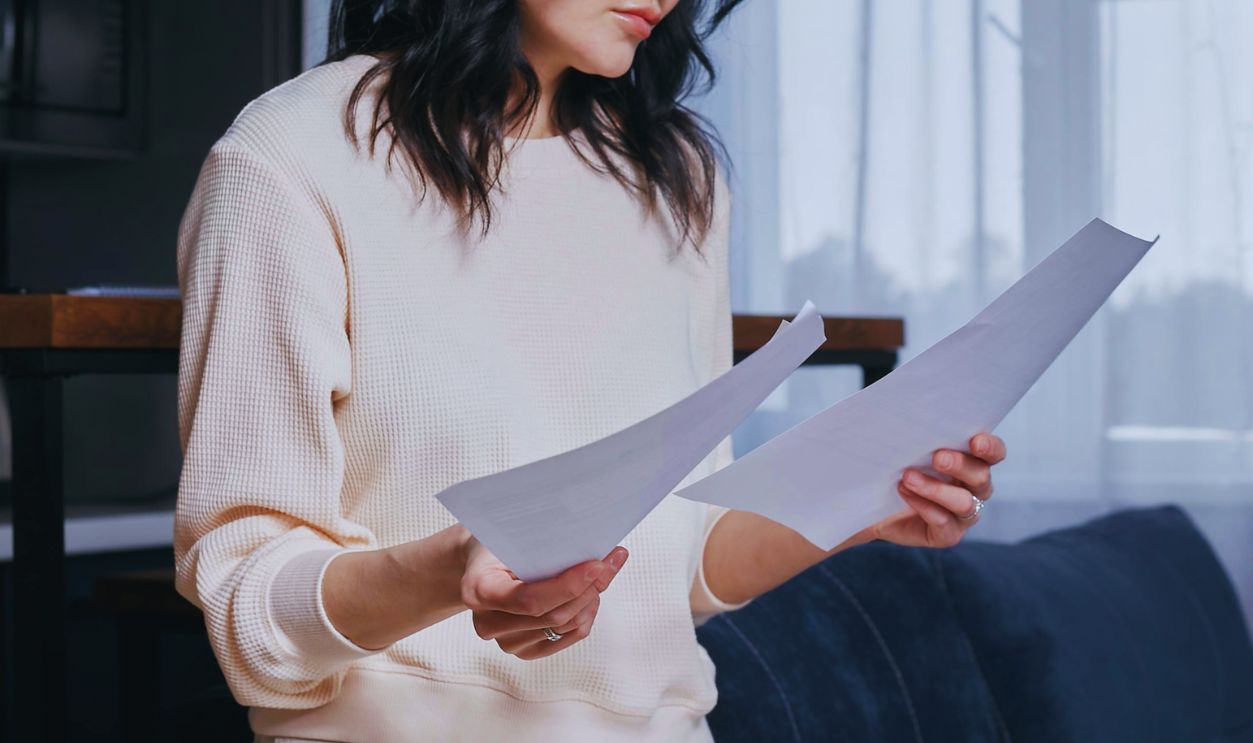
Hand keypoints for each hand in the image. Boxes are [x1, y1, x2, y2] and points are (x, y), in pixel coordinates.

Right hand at [460, 538, 627, 659]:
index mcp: (477, 591)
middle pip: (552, 615)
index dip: (567, 585)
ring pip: (565, 626)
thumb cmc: (498, 544)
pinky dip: (586, 615)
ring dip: (590, 599)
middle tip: (610, 561)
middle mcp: (488, 623)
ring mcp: (507, 641)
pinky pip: (568, 638)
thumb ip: (546, 546)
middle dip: (588, 587)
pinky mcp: (526, 650)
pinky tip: (590, 595)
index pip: (528, 599)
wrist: (482, 565)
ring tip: (599, 573)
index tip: (597, 564)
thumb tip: (597, 551)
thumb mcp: (513, 535)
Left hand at [861, 432, 1006, 547]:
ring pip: (963, 503)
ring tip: (908, 477)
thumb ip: (917, 432)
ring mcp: (963, 515)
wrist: (872, 500)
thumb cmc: (893, 465)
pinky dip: (924, 506)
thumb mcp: (905, 446)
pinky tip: (904, 493)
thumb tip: (910, 409)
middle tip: (937, 456)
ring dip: (936, 488)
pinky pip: (944, 523)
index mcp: (972, 462)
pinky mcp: (947, 534)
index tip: (975, 440)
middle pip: (981, 476)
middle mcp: (974, 489)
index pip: (994, 453)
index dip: (990, 447)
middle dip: (960, 465)